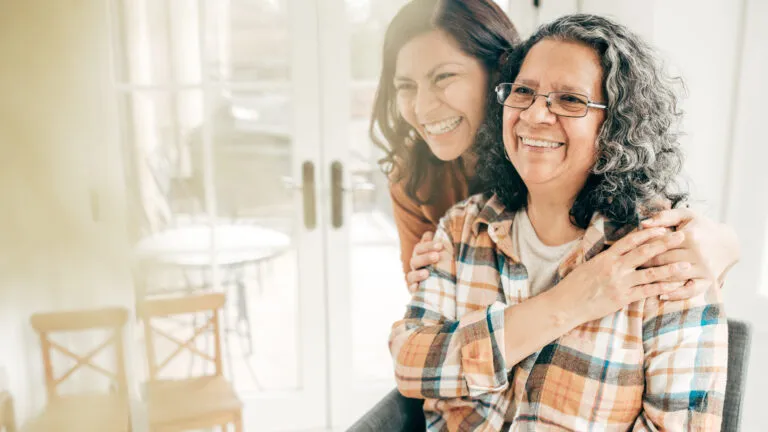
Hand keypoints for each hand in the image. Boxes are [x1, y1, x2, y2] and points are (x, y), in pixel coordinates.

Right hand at [407, 231, 442, 291]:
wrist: (441, 287)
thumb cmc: (441, 265)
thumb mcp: (440, 254)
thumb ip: (438, 244)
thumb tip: (436, 232)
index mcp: (420, 255)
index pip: (420, 248)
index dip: (429, 245)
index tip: (441, 245)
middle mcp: (415, 266)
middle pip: (415, 260)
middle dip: (425, 258)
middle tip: (437, 256)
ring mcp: (414, 279)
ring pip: (411, 275)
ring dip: (418, 274)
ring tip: (427, 273)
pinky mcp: (415, 291)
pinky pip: (411, 290)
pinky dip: (413, 288)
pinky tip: (417, 287)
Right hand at [557, 227, 688, 322]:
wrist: (566, 304)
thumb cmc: (574, 286)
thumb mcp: (588, 266)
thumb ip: (605, 260)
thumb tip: (617, 253)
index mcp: (606, 257)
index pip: (630, 240)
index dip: (648, 233)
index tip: (662, 227)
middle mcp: (615, 267)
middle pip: (645, 252)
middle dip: (665, 243)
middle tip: (682, 236)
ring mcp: (620, 283)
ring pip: (650, 272)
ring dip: (670, 268)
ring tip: (686, 264)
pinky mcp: (622, 298)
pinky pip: (647, 292)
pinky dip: (662, 288)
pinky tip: (675, 286)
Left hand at [640, 209, 739, 299]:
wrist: (727, 243)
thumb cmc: (701, 227)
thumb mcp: (685, 216)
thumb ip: (664, 217)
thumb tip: (643, 224)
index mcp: (690, 236)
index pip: (660, 244)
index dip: (643, 248)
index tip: (630, 252)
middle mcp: (698, 253)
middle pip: (664, 261)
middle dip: (644, 265)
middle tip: (629, 268)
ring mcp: (704, 269)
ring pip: (673, 276)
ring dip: (655, 280)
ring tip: (639, 281)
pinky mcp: (708, 280)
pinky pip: (690, 291)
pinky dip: (676, 294)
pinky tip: (662, 295)